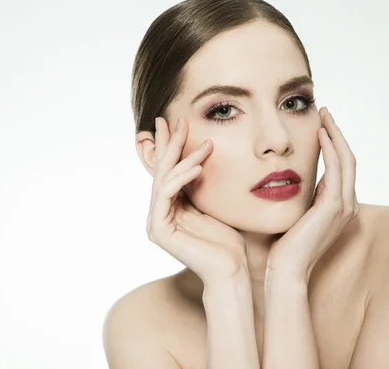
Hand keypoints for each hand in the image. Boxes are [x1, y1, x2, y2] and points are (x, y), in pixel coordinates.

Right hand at [146, 116, 248, 286]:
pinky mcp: (159, 230)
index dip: (171, 145)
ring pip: (164, 180)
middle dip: (169, 143)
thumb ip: (203, 186)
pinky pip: (166, 195)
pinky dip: (181, 178)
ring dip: (182, 158)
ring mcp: (156, 222)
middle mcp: (160, 212)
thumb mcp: (215, 204)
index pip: (169, 170)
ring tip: (204, 144)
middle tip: (174, 119)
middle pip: (162, 170)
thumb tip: (205, 159)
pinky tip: (198, 167)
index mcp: (172, 207)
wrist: (232, 269)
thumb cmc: (229, 241)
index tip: (178, 121)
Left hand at [267, 107, 358, 281]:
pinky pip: (336, 169)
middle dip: (337, 133)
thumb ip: (304, 196)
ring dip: (335, 135)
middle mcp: (348, 204)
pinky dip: (331, 149)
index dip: (334, 143)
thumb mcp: (298, 213)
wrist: (286, 269)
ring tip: (324, 116)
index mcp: (340, 205)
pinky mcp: (334, 207)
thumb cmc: (285, 245)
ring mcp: (344, 206)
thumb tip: (292, 177)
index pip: (342, 166)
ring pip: (346, 160)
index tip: (321, 124)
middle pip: (348, 158)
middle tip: (325, 112)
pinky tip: (320, 134)